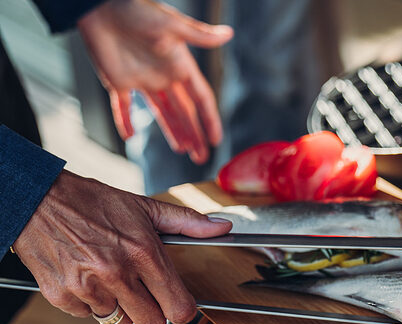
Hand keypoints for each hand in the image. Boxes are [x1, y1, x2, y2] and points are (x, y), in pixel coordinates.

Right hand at [12, 171, 232, 323]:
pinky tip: (86, 278)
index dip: (182, 310)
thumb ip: (187, 222)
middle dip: (152, 312)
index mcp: (143, 252)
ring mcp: (87, 287)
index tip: (178, 304)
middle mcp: (116, 273)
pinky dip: (90, 303)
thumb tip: (223, 228)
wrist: (36, 198)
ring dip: (119, 307)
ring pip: (120, 323)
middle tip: (143, 292)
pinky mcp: (61, 296)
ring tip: (110, 278)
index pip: (179, 307)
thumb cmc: (92, 202)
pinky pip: (88, 316)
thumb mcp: (143, 207)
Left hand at [77, 0, 232, 163]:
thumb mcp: (170, 24)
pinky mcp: (118, 81)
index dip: (209, 119)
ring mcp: (141, 80)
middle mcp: (164, 76)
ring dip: (172, 132)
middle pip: (184, 112)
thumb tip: (229, 34)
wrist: (99, 5)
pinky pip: (123, 107)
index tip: (216, 140)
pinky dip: (124, 121)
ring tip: (183, 151)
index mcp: (180, 65)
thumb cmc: (136, 7)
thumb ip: (199, 35)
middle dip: (194, 134)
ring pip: (161, 113)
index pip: (200, 99)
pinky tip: (130, 137)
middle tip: (201, 157)